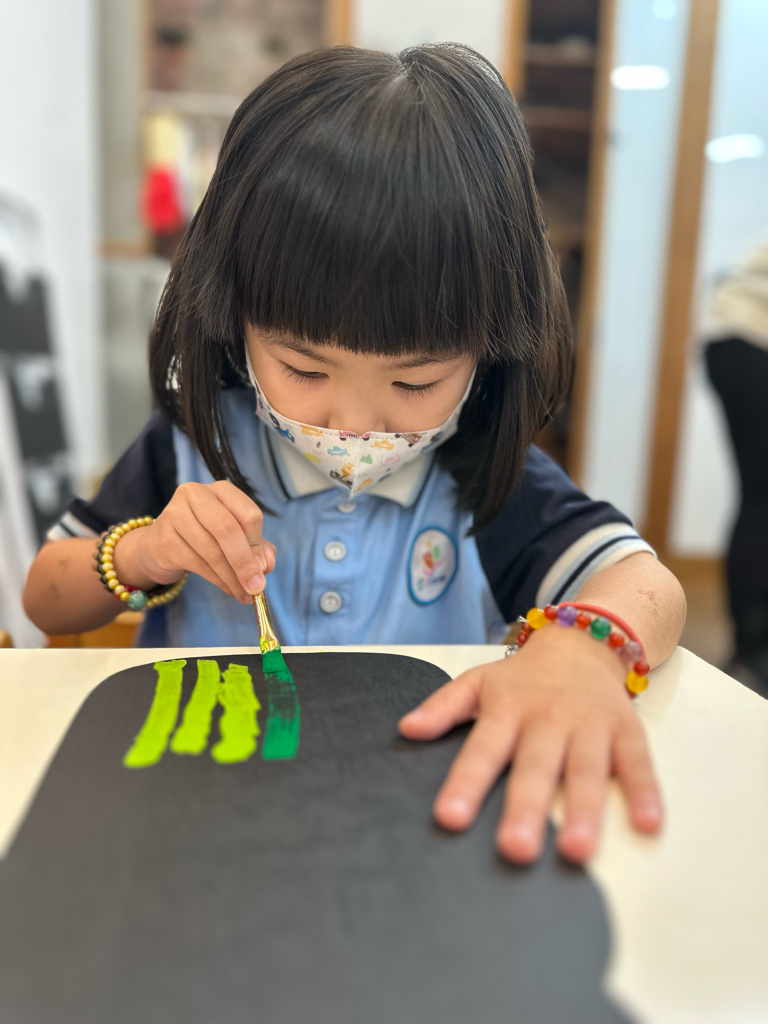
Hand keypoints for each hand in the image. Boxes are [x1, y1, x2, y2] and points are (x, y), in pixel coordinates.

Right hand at [113, 481, 276, 602]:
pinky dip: (217, 581)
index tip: (265, 568)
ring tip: (244, 595)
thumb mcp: (236, 538)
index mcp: (221, 489)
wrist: (160, 545)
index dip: (257, 544)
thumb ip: (257, 548)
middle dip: (245, 563)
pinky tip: (228, 589)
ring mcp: (175, 514)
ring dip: (232, 578)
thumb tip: (266, 565)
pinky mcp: (163, 538)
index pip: (248, 514)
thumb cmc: (205, 537)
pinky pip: (197, 564)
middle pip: (228, 529)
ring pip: (212, 551)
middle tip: (257, 587)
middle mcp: (196, 494)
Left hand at [398, 626, 662, 863]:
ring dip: (584, 810)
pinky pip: (637, 762)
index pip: (482, 750)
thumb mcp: (478, 682)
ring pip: (586, 769)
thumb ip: (444, 707)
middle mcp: (548, 718)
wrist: (582, 641)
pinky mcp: (625, 730)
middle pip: (535, 766)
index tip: (450, 819)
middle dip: (526, 808)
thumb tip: (406, 729)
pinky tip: (648, 825)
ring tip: (577, 853)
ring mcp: (589, 725)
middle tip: (515, 849)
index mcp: (507, 710)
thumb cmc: (523, 677)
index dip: (465, 784)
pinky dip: (646, 792)